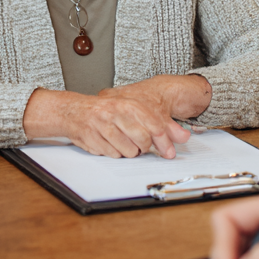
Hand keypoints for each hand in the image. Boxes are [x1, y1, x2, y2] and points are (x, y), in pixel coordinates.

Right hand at [23, 75, 210, 158]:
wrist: (74, 111)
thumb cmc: (108, 111)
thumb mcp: (135, 110)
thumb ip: (163, 124)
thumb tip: (183, 137)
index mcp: (128, 104)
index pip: (153, 125)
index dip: (163, 141)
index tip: (168, 152)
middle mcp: (116, 113)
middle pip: (142, 140)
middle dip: (144, 147)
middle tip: (141, 145)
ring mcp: (102, 126)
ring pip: (128, 151)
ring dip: (129, 151)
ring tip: (123, 142)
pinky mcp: (92, 138)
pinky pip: (113, 155)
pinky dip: (115, 153)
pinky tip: (110, 143)